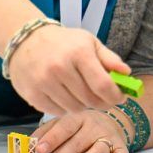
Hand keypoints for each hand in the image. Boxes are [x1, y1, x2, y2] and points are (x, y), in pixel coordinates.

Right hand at [7, 23, 129, 114]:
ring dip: (83, 105)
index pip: (103, 85)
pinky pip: (57, 112)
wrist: (26, 40)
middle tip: (103, 99)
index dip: (115, 96)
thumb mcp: (88, 42)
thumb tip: (127, 73)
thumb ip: (109, 58)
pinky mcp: (32, 94)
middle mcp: (60, 67)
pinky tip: (65, 96)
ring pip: (75, 108)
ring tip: (82, 94)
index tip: (120, 98)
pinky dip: (65, 108)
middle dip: (102, 102)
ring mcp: (44, 82)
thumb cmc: (63, 42)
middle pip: (90, 100)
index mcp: (79, 53)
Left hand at [31, 110, 128, 152]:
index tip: (40, 150)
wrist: (111, 123)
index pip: (66, 126)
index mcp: (79, 117)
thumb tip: (25, 149)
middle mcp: (95, 127)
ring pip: (96, 152)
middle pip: (77, 143)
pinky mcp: (122, 150)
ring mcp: (109, 138)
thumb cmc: (81, 127)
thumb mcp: (61, 123)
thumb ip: (44, 134)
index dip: (53, 138)